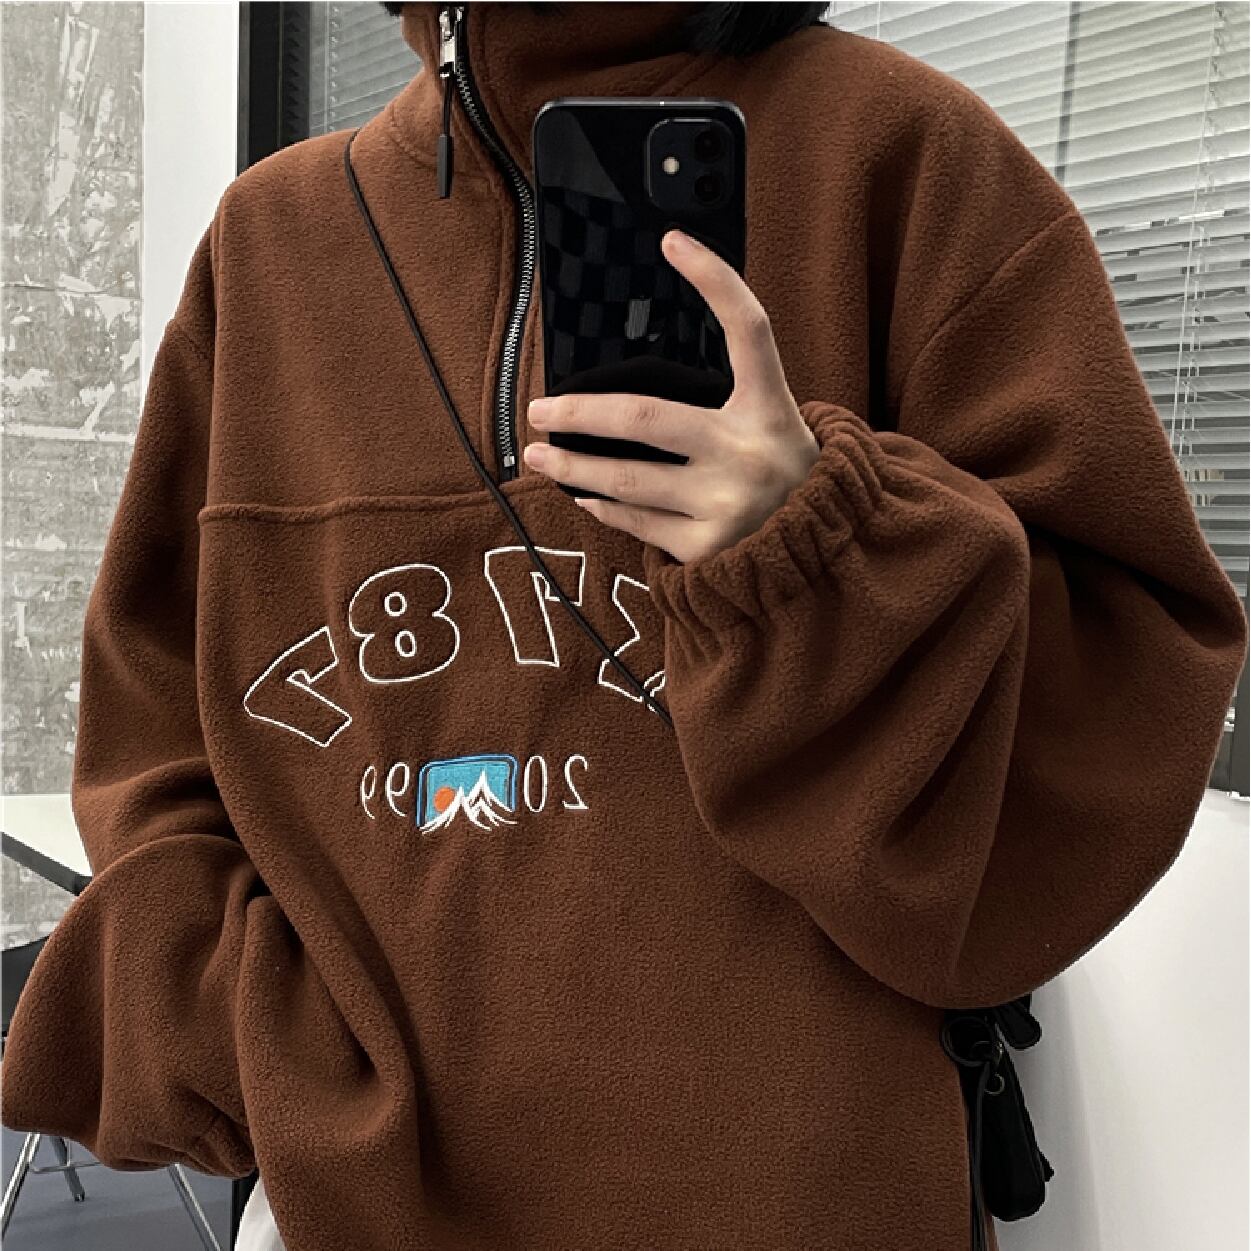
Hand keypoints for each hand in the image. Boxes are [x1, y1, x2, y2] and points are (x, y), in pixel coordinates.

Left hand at [522, 228, 820, 563]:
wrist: (816, 553)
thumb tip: (635, 388)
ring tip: (540, 458)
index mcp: (770, 409)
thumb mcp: (771, 426)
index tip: (672, 240)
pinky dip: (603, 507)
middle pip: (643, 417)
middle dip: (579, 412)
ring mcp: (727, 503)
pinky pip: (637, 522)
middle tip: (540, 411)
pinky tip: (585, 496)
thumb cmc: (780, 478)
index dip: (715, 280)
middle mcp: (748, 452)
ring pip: (626, 479)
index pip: (748, 329)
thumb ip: (721, 402)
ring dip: (573, 467)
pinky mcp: (708, 547)